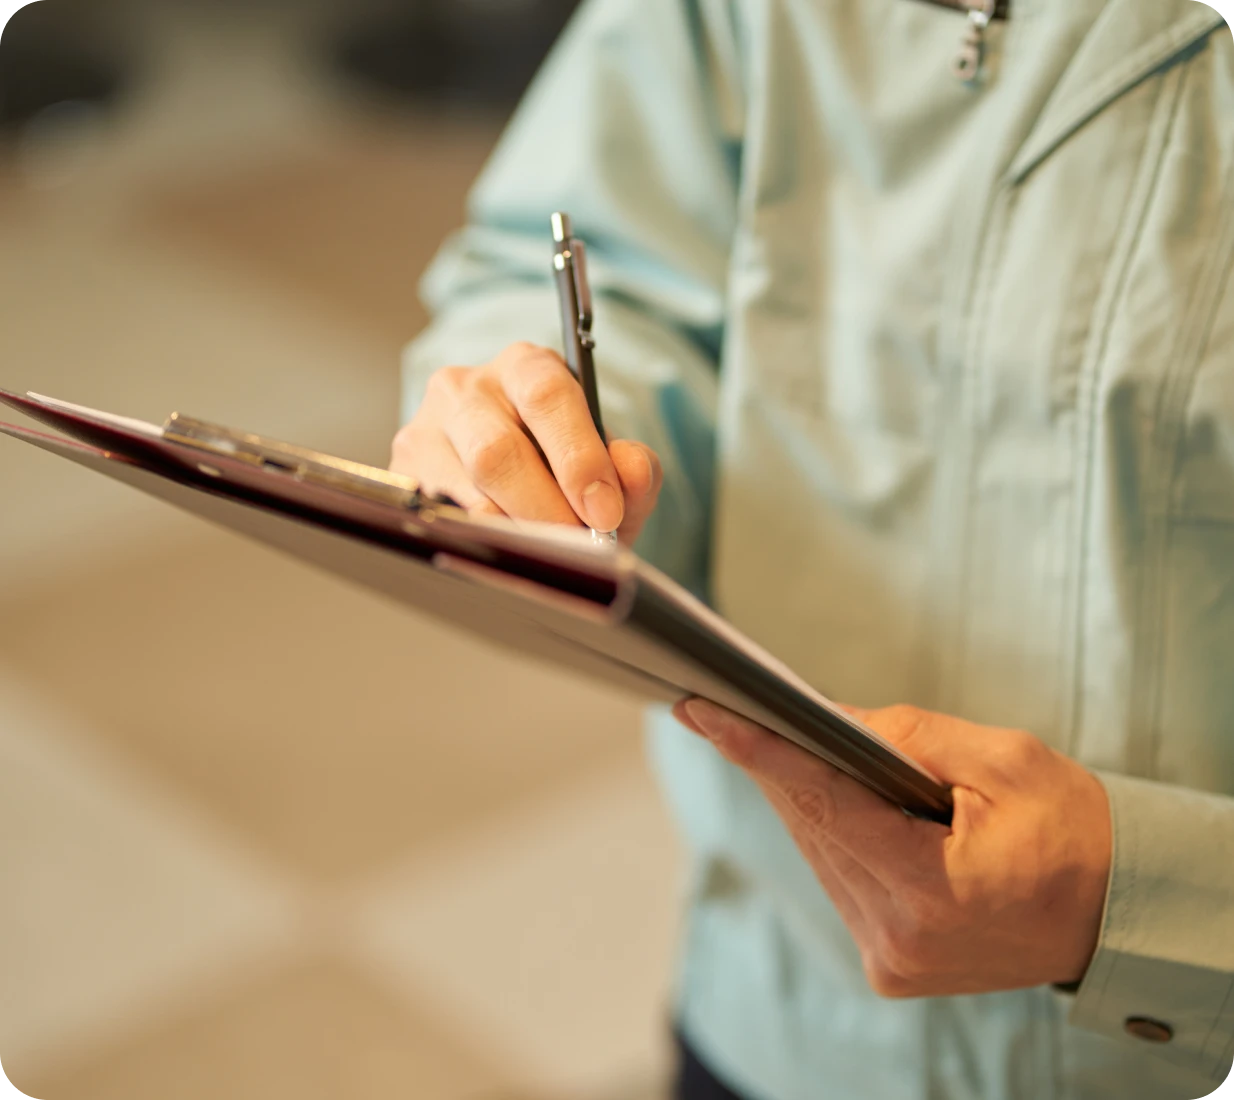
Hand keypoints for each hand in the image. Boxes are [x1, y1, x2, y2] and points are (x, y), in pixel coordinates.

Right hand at [391, 342, 662, 543]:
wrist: (513, 484)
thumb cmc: (562, 470)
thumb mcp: (609, 468)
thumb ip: (634, 469)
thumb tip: (632, 468)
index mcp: (526, 367)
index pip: (547, 397)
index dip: (578, 459)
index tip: (604, 512)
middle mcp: (467, 387)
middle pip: (497, 451)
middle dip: (545, 509)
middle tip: (576, 544)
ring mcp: (425, 429)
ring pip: (467, 493)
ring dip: (516, 533)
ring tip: (548, 553)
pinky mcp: (402, 474)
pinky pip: (441, 520)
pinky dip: (483, 545)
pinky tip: (508, 554)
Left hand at [672, 699, 1112, 996]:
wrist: (1112, 912)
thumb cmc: (1071, 829)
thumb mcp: (1004, 760)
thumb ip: (908, 738)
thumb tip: (826, 719)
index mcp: (932, 889)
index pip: (824, 804)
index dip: (759, 751)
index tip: (702, 712)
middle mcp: (899, 935)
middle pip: (812, 825)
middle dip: (777, 762)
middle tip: (733, 706)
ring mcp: (891, 958)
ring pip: (818, 851)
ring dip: (804, 797)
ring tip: (780, 743)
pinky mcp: (889, 964)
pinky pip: (837, 878)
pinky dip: (830, 832)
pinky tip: (828, 795)